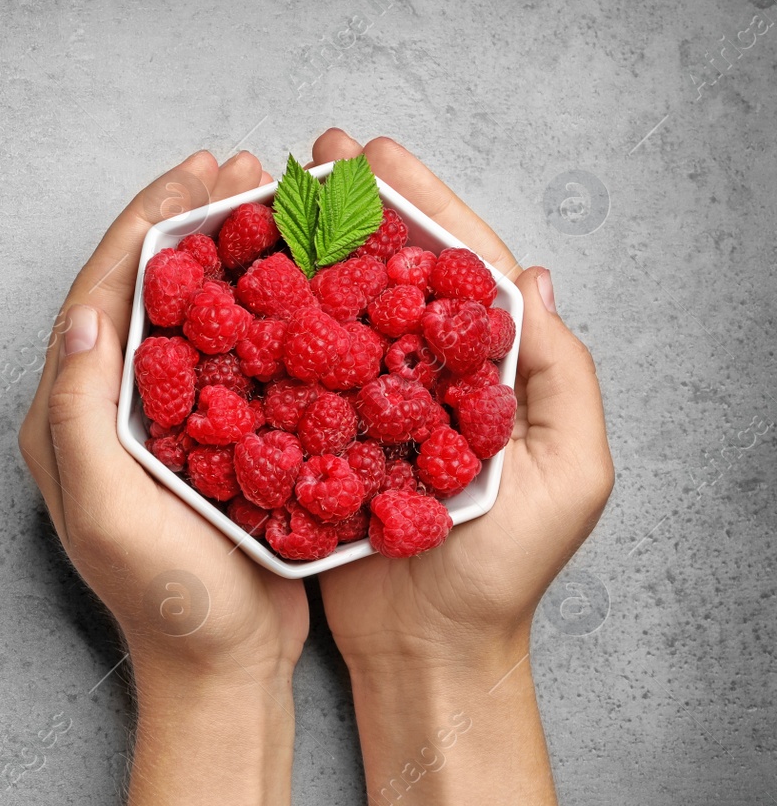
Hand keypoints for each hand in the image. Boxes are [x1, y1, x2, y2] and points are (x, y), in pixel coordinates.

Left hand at [21, 150, 305, 805]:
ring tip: (265, 200)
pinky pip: (223, 350)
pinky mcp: (206, 436)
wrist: (220, 667)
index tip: (192, 177)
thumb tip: (82, 318)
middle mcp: (102, 409)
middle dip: (184, 221)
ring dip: (220, 251)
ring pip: (184, 311)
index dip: (142, 229)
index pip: (96, 297)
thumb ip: (80, 416)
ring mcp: (156, 421)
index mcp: (64, 419)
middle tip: (238, 167)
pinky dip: (253, 303)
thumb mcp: (108, 512)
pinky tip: (291, 274)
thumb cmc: (165, 600)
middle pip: (139, 289)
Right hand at [310, 129, 614, 672]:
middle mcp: (422, 377)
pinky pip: (292, 372)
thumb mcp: (566, 474)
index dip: (417, 204)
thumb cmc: (504, 574)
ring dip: (305, 254)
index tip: (372, 153)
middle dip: (352, 210)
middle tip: (309, 156)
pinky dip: (268, 328)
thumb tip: (533, 279)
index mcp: (487, 371)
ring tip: (267, 202)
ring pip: (334, 312)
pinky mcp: (317, 442)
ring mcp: (365, 406)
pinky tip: (239, 291)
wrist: (430, 652)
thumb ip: (557, 376)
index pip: (455, 267)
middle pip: (387, 274)